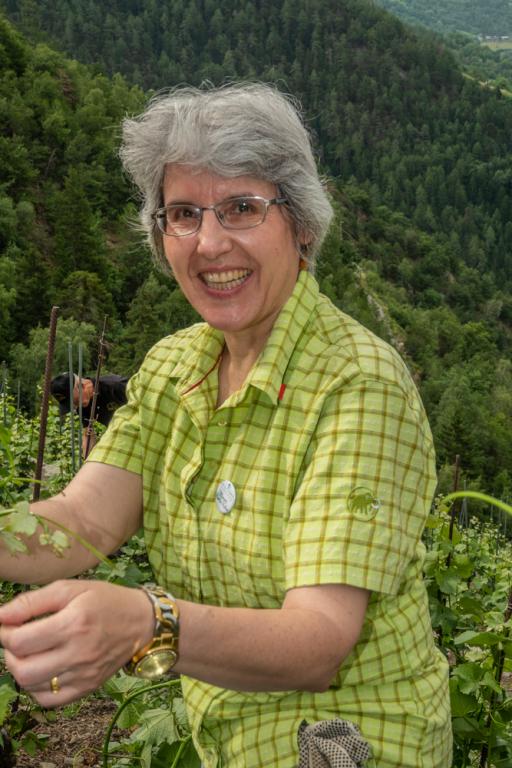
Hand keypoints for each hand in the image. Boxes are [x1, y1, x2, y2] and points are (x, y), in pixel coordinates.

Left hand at [0, 580, 153, 706]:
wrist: (141, 622)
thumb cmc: (105, 600)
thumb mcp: (71, 589)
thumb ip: (32, 601)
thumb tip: (0, 615)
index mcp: (74, 623)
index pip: (20, 641)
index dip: (5, 632)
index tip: (9, 623)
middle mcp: (78, 653)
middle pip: (21, 669)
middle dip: (9, 654)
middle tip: (16, 639)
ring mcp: (83, 674)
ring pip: (31, 686)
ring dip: (21, 668)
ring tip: (31, 651)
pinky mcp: (86, 688)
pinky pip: (48, 700)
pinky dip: (36, 687)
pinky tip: (42, 668)